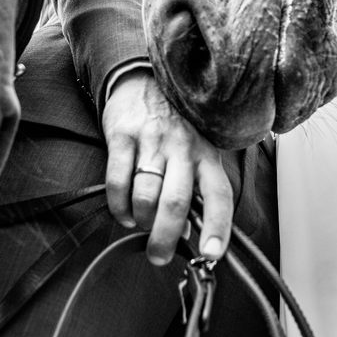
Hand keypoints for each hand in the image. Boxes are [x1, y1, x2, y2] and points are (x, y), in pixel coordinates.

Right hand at [101, 69, 232, 265]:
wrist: (142, 80)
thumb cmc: (176, 125)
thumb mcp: (197, 150)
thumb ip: (197, 188)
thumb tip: (191, 233)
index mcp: (207, 154)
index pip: (219, 195)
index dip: (218, 227)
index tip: (210, 254)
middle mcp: (183, 148)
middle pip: (176, 203)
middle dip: (165, 238)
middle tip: (158, 256)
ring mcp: (152, 141)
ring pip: (146, 196)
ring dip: (140, 221)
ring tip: (139, 225)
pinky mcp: (123, 136)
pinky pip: (118, 181)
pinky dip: (119, 206)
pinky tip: (124, 213)